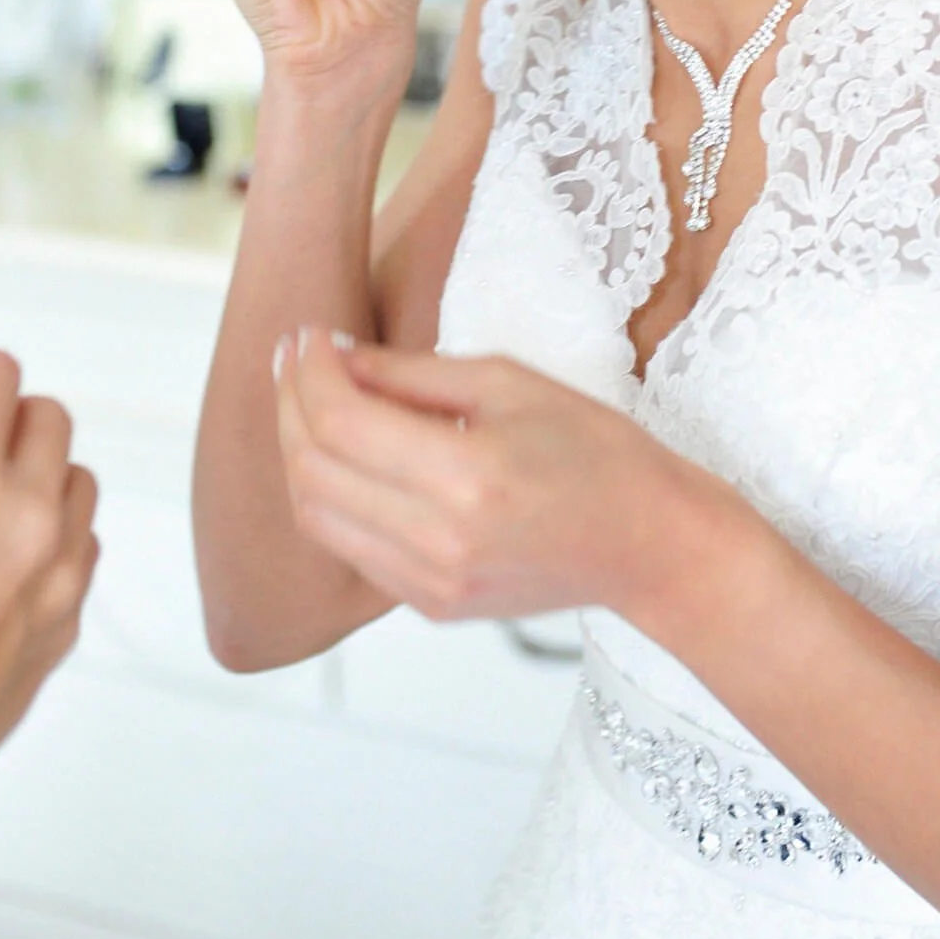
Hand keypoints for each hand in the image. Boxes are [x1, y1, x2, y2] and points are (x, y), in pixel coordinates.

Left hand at [272, 327, 715, 624]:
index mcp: (467, 478)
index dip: (309, 371)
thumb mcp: (509, 383)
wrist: (648, 544)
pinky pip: (348, 547)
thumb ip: (411, 373)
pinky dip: (330, 494)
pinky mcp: (431, 604)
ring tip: (309, 399)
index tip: (307, 333)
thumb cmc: (595, 451)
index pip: (341, 422)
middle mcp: (440, 542)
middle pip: (313, 470)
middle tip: (296, 357)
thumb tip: (335, 356)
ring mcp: (432, 584)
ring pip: (316, 515)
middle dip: (291, 404)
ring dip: (298, 451)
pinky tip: (344, 453)